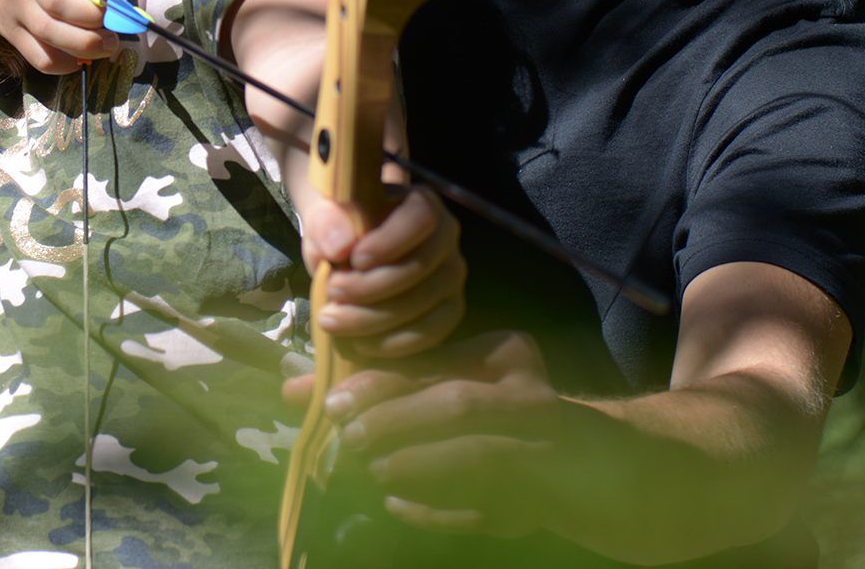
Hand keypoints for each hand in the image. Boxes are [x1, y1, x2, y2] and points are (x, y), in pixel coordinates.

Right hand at [0, 0, 130, 73]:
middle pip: (61, 4)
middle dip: (96, 17)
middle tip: (115, 20)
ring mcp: (18, 10)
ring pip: (51, 34)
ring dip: (86, 45)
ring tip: (109, 45)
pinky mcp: (12, 34)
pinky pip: (38, 57)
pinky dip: (64, 64)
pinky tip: (82, 58)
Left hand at [294, 186, 464, 359]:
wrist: (345, 253)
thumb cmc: (341, 228)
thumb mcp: (325, 216)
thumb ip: (327, 222)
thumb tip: (341, 247)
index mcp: (421, 202)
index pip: (421, 218)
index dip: (390, 242)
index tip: (354, 258)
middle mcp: (445, 238)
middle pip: (422, 266)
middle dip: (373, 287)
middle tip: (333, 292)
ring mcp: (450, 276)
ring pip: (426, 304)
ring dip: (375, 319)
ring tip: (333, 319)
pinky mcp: (447, 310)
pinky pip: (430, 333)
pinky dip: (392, 343)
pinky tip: (358, 341)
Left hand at [317, 330, 568, 537]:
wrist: (571, 460)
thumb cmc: (490, 408)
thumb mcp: (445, 379)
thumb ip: (380, 380)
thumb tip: (294, 386)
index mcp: (506, 354)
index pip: (435, 365)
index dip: (379, 384)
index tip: (334, 403)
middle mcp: (527, 397)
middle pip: (456, 405)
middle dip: (394, 421)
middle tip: (349, 440)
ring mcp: (538, 450)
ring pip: (475, 455)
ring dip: (415, 464)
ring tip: (372, 472)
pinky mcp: (534, 500)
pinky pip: (481, 508)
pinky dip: (434, 510)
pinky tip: (396, 505)